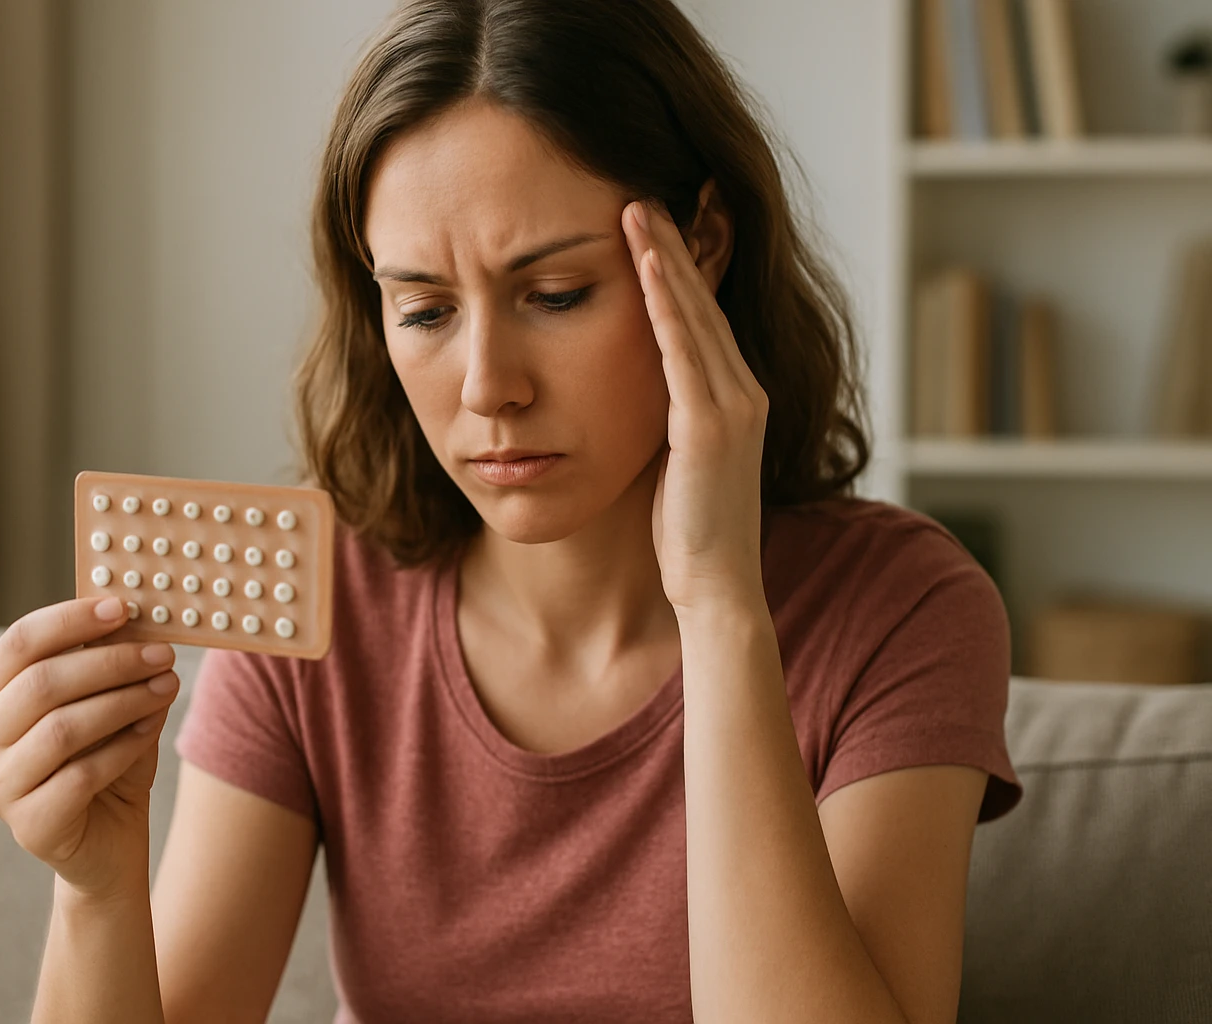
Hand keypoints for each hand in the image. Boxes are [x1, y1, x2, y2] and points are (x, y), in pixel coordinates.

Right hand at [0, 596, 179, 899]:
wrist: (107, 842)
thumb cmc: (103, 759)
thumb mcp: (107, 702)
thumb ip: (109, 663)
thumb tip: (134, 616)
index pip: (20, 641)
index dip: (72, 619)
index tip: (124, 607)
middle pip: (42, 682)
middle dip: (110, 662)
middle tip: (162, 653)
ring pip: (62, 728)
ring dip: (123, 701)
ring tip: (167, 686)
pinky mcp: (28, 826)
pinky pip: (82, 775)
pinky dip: (124, 747)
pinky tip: (150, 730)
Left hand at [621, 190, 768, 611]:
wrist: (714, 587)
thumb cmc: (688, 534)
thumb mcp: (676, 461)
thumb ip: (668, 418)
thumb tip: (634, 391)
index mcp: (735, 399)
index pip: (701, 319)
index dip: (677, 270)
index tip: (647, 226)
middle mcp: (744, 392)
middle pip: (702, 302)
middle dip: (672, 245)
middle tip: (641, 192)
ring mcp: (734, 406)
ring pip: (694, 315)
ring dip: (666, 258)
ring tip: (637, 207)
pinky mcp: (711, 426)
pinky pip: (683, 350)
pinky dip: (666, 304)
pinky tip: (648, 263)